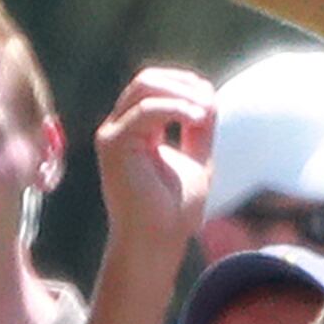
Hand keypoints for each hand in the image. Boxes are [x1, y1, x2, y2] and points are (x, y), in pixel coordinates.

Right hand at [93, 65, 215, 280]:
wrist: (158, 242)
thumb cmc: (174, 211)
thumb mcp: (195, 159)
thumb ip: (198, 128)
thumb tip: (207, 93)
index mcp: (134, 132)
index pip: (154, 87)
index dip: (184, 84)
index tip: (210, 101)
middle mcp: (118, 129)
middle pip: (146, 80)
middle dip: (182, 83)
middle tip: (209, 103)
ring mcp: (112, 135)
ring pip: (144, 87)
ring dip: (181, 94)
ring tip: (205, 113)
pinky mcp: (113, 145)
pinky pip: (146, 111)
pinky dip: (175, 109)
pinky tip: (197, 119)